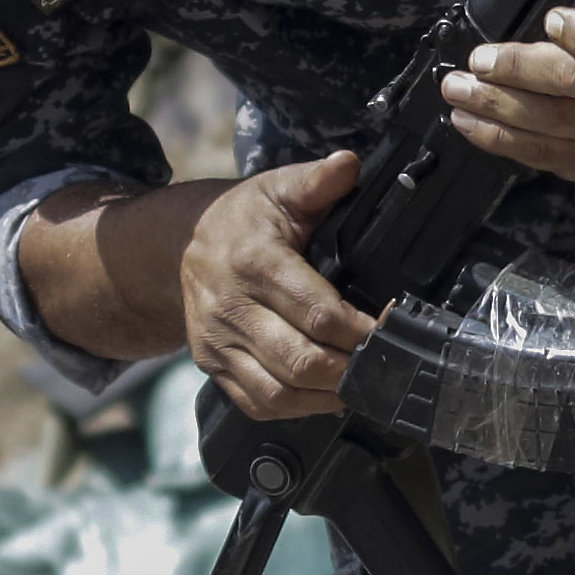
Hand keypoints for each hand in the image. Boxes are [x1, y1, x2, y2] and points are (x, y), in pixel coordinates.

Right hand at [177, 152, 373, 418]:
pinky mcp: (213, 368)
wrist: (181, 247)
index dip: (362, 329)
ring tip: (361, 383)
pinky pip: (257, 404)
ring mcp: (218, 344)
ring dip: (327, 395)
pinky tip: (326, 395)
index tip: (392, 326)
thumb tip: (347, 165)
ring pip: (279, 392)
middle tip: (386, 364)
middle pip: (301, 360)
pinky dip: (298, 409)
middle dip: (351, 368)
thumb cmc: (244, 219)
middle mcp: (231, 309)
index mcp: (254, 263)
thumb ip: (316, 181)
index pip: (317, 312)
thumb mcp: (278, 188)